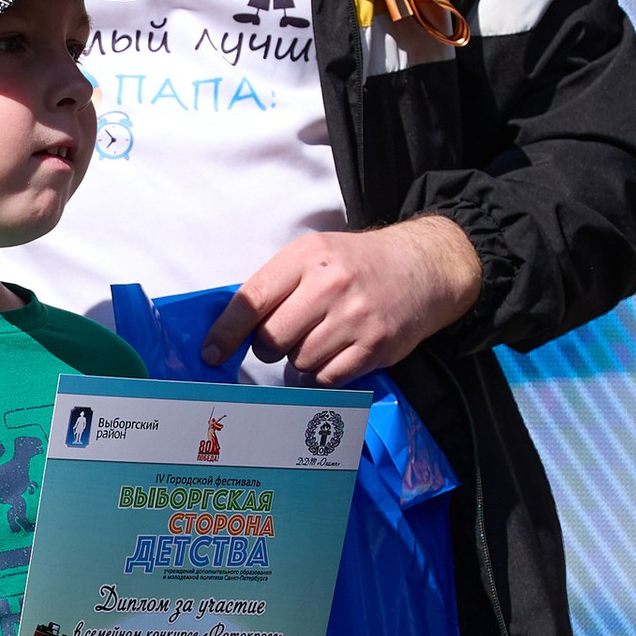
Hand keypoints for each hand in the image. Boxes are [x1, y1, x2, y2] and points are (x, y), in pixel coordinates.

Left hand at [201, 215, 481, 383]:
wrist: (424, 267)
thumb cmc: (359, 264)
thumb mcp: (317, 256)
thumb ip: (278, 286)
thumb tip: (232, 330)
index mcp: (308, 257)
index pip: (252, 300)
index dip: (226, 332)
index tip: (211, 354)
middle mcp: (330, 285)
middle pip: (272, 339)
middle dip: (269, 348)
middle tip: (282, 340)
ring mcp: (355, 318)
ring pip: (299, 363)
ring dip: (300, 362)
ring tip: (319, 341)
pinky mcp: (375, 346)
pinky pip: (328, 379)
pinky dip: (323, 376)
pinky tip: (335, 356)